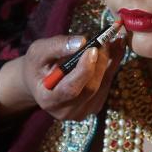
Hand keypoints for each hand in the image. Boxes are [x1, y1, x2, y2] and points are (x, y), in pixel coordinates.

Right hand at [0, 34, 124, 120]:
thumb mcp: (38, 51)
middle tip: (105, 40)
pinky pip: (108, 85)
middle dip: (100, 62)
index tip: (93, 49)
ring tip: (112, 41)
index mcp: (49, 100)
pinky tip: (115, 50)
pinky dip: (113, 66)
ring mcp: (82, 111)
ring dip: (110, 61)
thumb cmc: (37, 66)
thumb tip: (82, 41)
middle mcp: (66, 111)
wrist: (39, 81)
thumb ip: (57, 46)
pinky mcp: (94, 106)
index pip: (70, 89)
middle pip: (90, 88)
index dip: (84, 70)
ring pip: (103, 86)